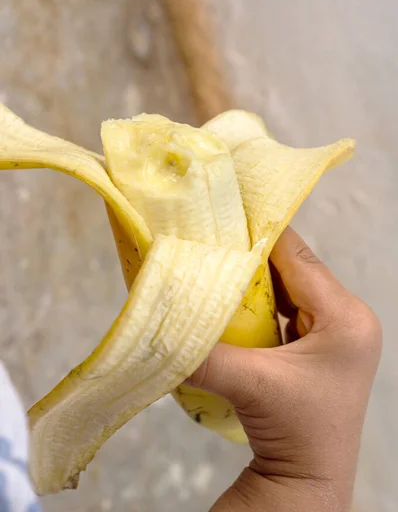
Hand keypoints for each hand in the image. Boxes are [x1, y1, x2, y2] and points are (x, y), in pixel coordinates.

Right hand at [187, 228, 381, 510]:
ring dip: (255, 281)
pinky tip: (233, 300)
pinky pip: (287, 308)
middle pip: (294, 269)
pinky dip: (260, 303)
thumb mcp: (252, 384)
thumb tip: (159, 327)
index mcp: (346, 318)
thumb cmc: (297, 433)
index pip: (299, 257)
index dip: (261, 234)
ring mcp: (335, 332)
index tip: (224, 216)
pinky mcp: (320, 346)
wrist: (309, 482)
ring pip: (289, 287)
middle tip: (214, 240)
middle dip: (253, 257)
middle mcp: (347, 318)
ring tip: (218, 265)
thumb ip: (205, 354)